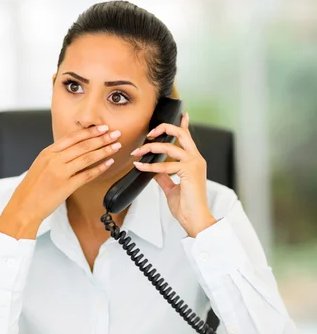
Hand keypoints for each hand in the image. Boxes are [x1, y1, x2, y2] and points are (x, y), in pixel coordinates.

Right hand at [0, 125, 121, 237]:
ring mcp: (60, 172)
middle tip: (115, 133)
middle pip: (82, 145)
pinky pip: (87, 175)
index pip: (72, 137)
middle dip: (101, 138)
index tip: (102, 127)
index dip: (89, 131)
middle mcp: (54, 160)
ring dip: (104, 150)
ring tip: (116, 146)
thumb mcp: (41, 165)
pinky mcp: (66, 186)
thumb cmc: (32, 188)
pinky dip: (99, 168)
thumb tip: (73, 150)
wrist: (23, 206)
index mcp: (47, 153)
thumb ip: (56, 156)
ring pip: (87, 157)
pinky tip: (109, 163)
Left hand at [130, 112, 217, 236]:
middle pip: (181, 134)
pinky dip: (149, 166)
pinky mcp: (189, 171)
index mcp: (194, 161)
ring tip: (137, 152)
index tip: (182, 114)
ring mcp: (194, 164)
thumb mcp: (171, 187)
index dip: (184, 124)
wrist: (195, 219)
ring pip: (169, 146)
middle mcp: (196, 159)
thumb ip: (163, 176)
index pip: (188, 138)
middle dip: (163, 129)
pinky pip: (165, 165)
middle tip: (149, 134)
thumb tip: (153, 169)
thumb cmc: (187, 206)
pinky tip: (139, 165)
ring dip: (150, 148)